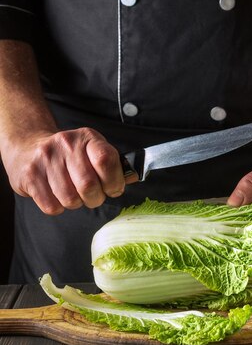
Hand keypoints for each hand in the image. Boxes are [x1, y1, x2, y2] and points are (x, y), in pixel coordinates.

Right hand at [2, 127, 124, 214]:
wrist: (28, 148)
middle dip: (95, 199)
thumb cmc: (68, 155)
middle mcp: (66, 144)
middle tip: (93, 196)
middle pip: (88, 185)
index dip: (114, 181)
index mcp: (87, 137)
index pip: (106, 159)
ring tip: (73, 193)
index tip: (113, 189)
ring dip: (76, 203)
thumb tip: (131, 178)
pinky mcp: (30, 175)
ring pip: (70, 199)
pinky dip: (58, 207)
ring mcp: (46, 159)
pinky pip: (52, 206)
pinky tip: (56, 194)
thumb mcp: (91, 150)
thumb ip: (111, 164)